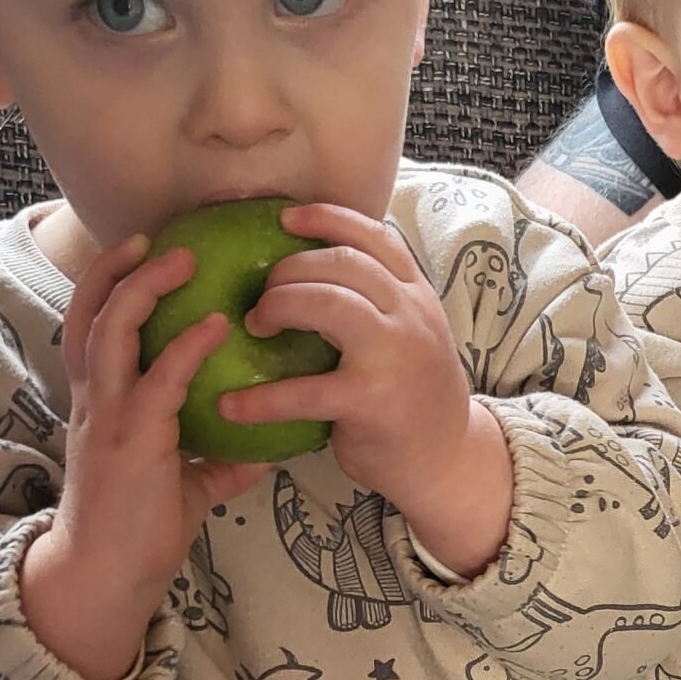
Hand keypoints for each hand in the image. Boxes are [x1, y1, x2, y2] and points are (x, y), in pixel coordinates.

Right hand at [21, 234, 268, 679]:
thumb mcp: (187, 479)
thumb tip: (267, 439)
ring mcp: (107, 415)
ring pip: (109, 331)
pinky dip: (184, 347)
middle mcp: (95, 398)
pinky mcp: (129, 440)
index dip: (113, 283)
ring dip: (142, 288)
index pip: (95, 324)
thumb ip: (221, 454)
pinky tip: (215, 324)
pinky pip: (156, 380)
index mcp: (101, 400)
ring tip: (181, 257)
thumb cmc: (143, 526)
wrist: (110, 575)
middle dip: (116, 266)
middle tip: (158, 233)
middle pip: (88, 311)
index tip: (144, 248)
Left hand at [224, 204, 513, 576]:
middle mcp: (410, 316)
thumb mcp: (410, 338)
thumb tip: (311, 275)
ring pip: (327, 302)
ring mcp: (394, 355)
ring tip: (255, 326)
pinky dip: (261, 398)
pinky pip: (304, 390)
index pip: (375, 239)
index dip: (328, 219)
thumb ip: (378, 306)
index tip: (286, 218)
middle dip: (290, 269)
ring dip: (279, 305)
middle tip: (262, 296)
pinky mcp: (371, 401)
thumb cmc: (414, 398)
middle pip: (342, 263)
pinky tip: (232, 405)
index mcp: (417, 296)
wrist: (449, 461)